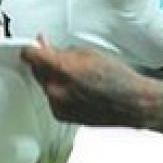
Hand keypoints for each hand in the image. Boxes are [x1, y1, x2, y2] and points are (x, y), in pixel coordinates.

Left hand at [21, 36, 155, 127]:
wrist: (132, 103)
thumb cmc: (117, 78)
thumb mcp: (88, 53)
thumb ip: (61, 49)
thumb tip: (45, 46)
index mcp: (61, 69)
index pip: (30, 55)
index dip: (32, 48)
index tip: (34, 46)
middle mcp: (56, 89)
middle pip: (36, 71)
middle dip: (45, 63)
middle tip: (59, 58)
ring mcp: (57, 105)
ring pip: (44, 85)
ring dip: (53, 79)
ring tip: (76, 77)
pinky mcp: (61, 116)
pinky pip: (52, 99)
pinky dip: (59, 93)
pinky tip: (77, 90)